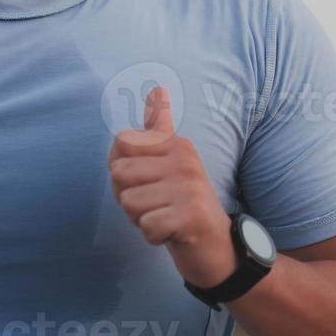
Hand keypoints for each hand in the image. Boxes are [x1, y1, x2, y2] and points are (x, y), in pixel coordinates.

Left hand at [109, 86, 237, 288]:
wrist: (217, 247)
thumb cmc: (183, 204)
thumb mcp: (171, 164)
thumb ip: (159, 129)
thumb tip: (157, 88)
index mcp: (176, 144)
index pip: (121, 143)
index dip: (122, 170)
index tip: (146, 183)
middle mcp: (184, 159)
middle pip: (119, 174)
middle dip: (129, 198)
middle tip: (156, 206)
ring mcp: (189, 187)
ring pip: (129, 202)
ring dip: (141, 219)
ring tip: (165, 218)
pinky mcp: (191, 216)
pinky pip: (146, 225)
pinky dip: (154, 236)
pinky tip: (172, 234)